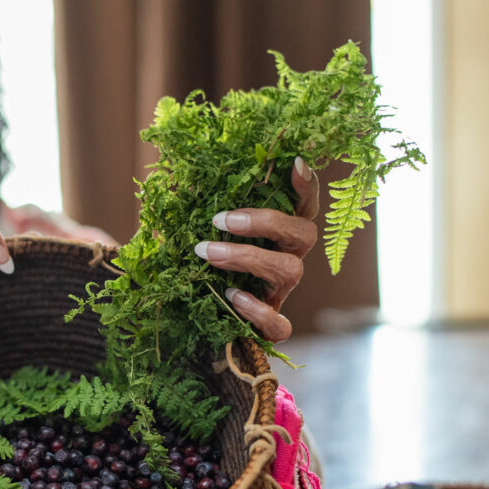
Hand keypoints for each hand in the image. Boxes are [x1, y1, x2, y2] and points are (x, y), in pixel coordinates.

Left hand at [194, 157, 318, 342]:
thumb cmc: (208, 267)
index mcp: (280, 235)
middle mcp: (289, 258)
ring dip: (247, 257)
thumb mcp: (210, 237)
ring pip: (289, 270)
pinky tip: (233, 297)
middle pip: (303, 233)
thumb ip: (208, 217)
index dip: (306, 186)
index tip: (293, 163)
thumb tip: (182, 191)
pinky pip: (279, 323)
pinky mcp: (273, 325)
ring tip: (207, 253)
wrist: (205, 319)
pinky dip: (258, 310)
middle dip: (265, 222)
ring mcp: (283, 292)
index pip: (304, 206)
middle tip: (220, 219)